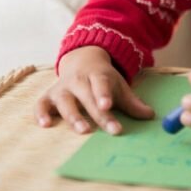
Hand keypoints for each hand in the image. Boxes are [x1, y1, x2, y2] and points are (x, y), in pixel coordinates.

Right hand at [35, 46, 154, 134]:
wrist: (81, 59)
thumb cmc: (102, 79)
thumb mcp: (118, 85)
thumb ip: (132, 102)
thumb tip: (150, 116)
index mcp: (96, 75)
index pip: (101, 84)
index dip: (103, 94)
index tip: (108, 106)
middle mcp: (77, 80)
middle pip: (86, 96)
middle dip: (97, 113)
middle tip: (109, 128)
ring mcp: (62, 88)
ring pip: (64, 101)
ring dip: (73, 115)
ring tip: (83, 130)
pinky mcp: (48, 96)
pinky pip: (41, 104)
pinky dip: (41, 114)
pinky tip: (46, 125)